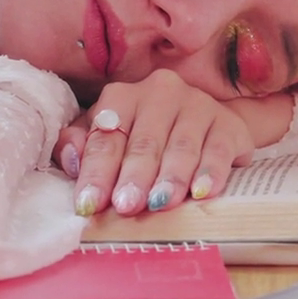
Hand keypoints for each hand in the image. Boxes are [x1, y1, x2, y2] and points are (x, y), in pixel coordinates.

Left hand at [53, 70, 256, 217]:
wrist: (206, 125)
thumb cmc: (146, 135)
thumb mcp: (109, 136)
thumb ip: (82, 146)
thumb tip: (69, 161)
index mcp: (123, 96)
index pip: (105, 137)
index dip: (96, 172)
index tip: (89, 204)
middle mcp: (161, 92)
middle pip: (143, 142)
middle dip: (133, 177)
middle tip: (126, 206)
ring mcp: (197, 104)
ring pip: (181, 145)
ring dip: (170, 177)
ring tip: (160, 203)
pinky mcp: (227, 123)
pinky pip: (218, 149)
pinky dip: (210, 172)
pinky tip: (202, 192)